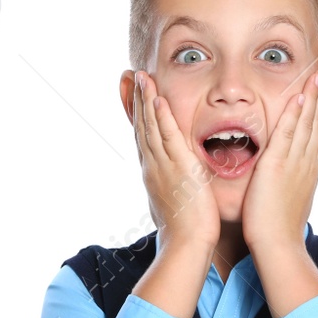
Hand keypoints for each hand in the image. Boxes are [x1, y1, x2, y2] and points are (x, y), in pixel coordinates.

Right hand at [131, 70, 219, 253]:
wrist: (186, 243)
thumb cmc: (184, 227)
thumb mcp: (171, 199)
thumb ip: (170, 184)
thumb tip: (169, 180)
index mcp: (152, 171)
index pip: (142, 135)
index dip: (136, 112)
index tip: (132, 92)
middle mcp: (152, 165)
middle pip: (141, 126)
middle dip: (136, 98)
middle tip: (131, 74)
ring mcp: (163, 165)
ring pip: (151, 127)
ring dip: (145, 100)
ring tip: (142, 77)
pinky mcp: (180, 168)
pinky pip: (169, 137)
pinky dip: (162, 117)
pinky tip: (158, 100)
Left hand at [241, 68, 317, 251]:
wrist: (278, 244)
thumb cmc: (279, 227)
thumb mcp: (293, 198)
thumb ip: (294, 182)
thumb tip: (294, 178)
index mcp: (310, 169)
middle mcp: (307, 163)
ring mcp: (295, 163)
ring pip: (308, 124)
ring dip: (314, 98)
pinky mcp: (277, 166)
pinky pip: (288, 135)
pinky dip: (295, 115)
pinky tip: (299, 97)